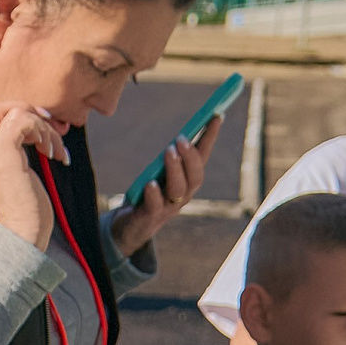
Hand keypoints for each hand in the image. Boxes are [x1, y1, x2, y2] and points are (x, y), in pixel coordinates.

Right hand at [0, 99, 64, 250]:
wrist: (23, 232)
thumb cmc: (28, 208)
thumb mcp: (22, 171)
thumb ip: (23, 150)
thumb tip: (44, 129)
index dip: (22, 113)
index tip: (45, 129)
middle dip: (30, 111)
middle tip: (51, 128)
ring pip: (16, 112)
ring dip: (44, 127)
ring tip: (54, 151)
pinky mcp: (5, 155)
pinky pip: (22, 122)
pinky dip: (42, 132)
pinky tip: (51, 154)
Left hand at [109, 114, 222, 257]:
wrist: (129, 228)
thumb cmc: (147, 196)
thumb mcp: (159, 173)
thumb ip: (170, 158)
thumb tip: (181, 133)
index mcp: (187, 181)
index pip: (203, 157)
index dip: (210, 138)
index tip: (216, 115)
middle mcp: (183, 195)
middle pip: (196, 177)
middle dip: (191, 156)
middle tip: (181, 138)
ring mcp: (167, 208)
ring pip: (179, 190)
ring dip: (175, 169)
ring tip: (168, 151)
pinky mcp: (149, 217)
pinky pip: (155, 206)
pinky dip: (154, 194)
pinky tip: (151, 184)